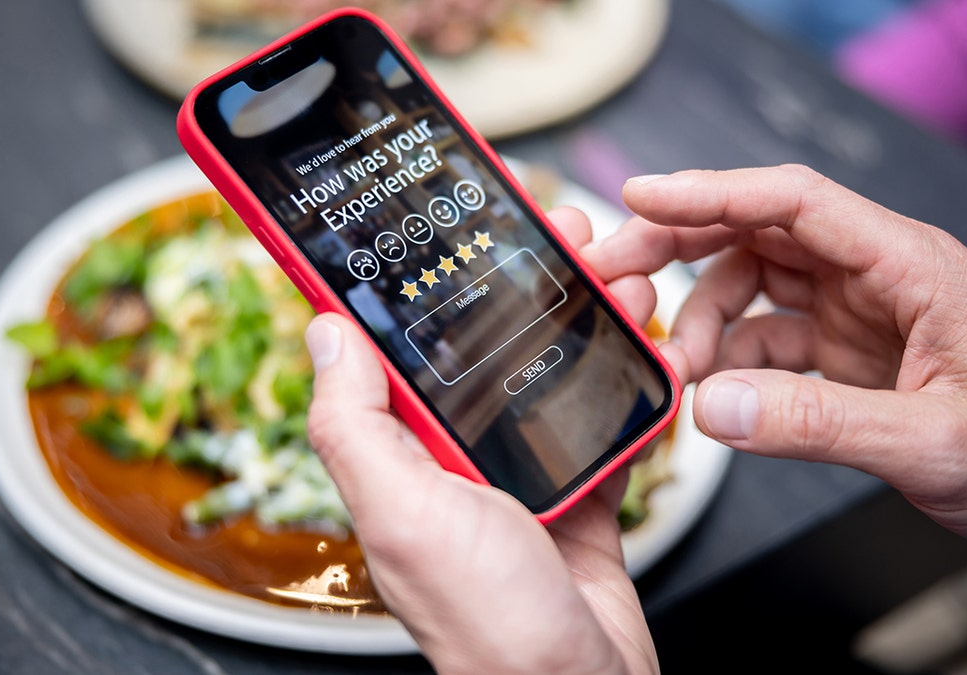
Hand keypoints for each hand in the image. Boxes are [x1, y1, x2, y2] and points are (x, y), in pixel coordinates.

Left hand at [303, 208, 656, 673]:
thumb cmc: (486, 621)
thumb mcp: (403, 510)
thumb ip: (356, 423)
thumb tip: (323, 331)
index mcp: (402, 450)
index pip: (393, 344)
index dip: (408, 277)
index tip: (427, 216)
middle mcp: (455, 453)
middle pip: (483, 341)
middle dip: (519, 278)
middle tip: (553, 230)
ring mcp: (519, 467)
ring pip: (547, 366)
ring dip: (581, 314)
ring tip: (614, 272)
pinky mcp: (575, 485)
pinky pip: (598, 413)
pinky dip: (623, 374)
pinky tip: (643, 339)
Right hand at [584, 165, 966, 554]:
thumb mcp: (933, 444)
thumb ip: (817, 425)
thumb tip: (711, 407)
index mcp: (909, 265)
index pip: (795, 202)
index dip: (711, 193)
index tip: (639, 197)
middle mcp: (878, 276)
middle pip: (759, 233)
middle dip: (681, 247)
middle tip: (616, 276)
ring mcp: (860, 313)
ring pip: (755, 286)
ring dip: (702, 321)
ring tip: (676, 372)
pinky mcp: (850, 352)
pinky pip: (769, 340)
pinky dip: (731, 363)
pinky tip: (716, 396)